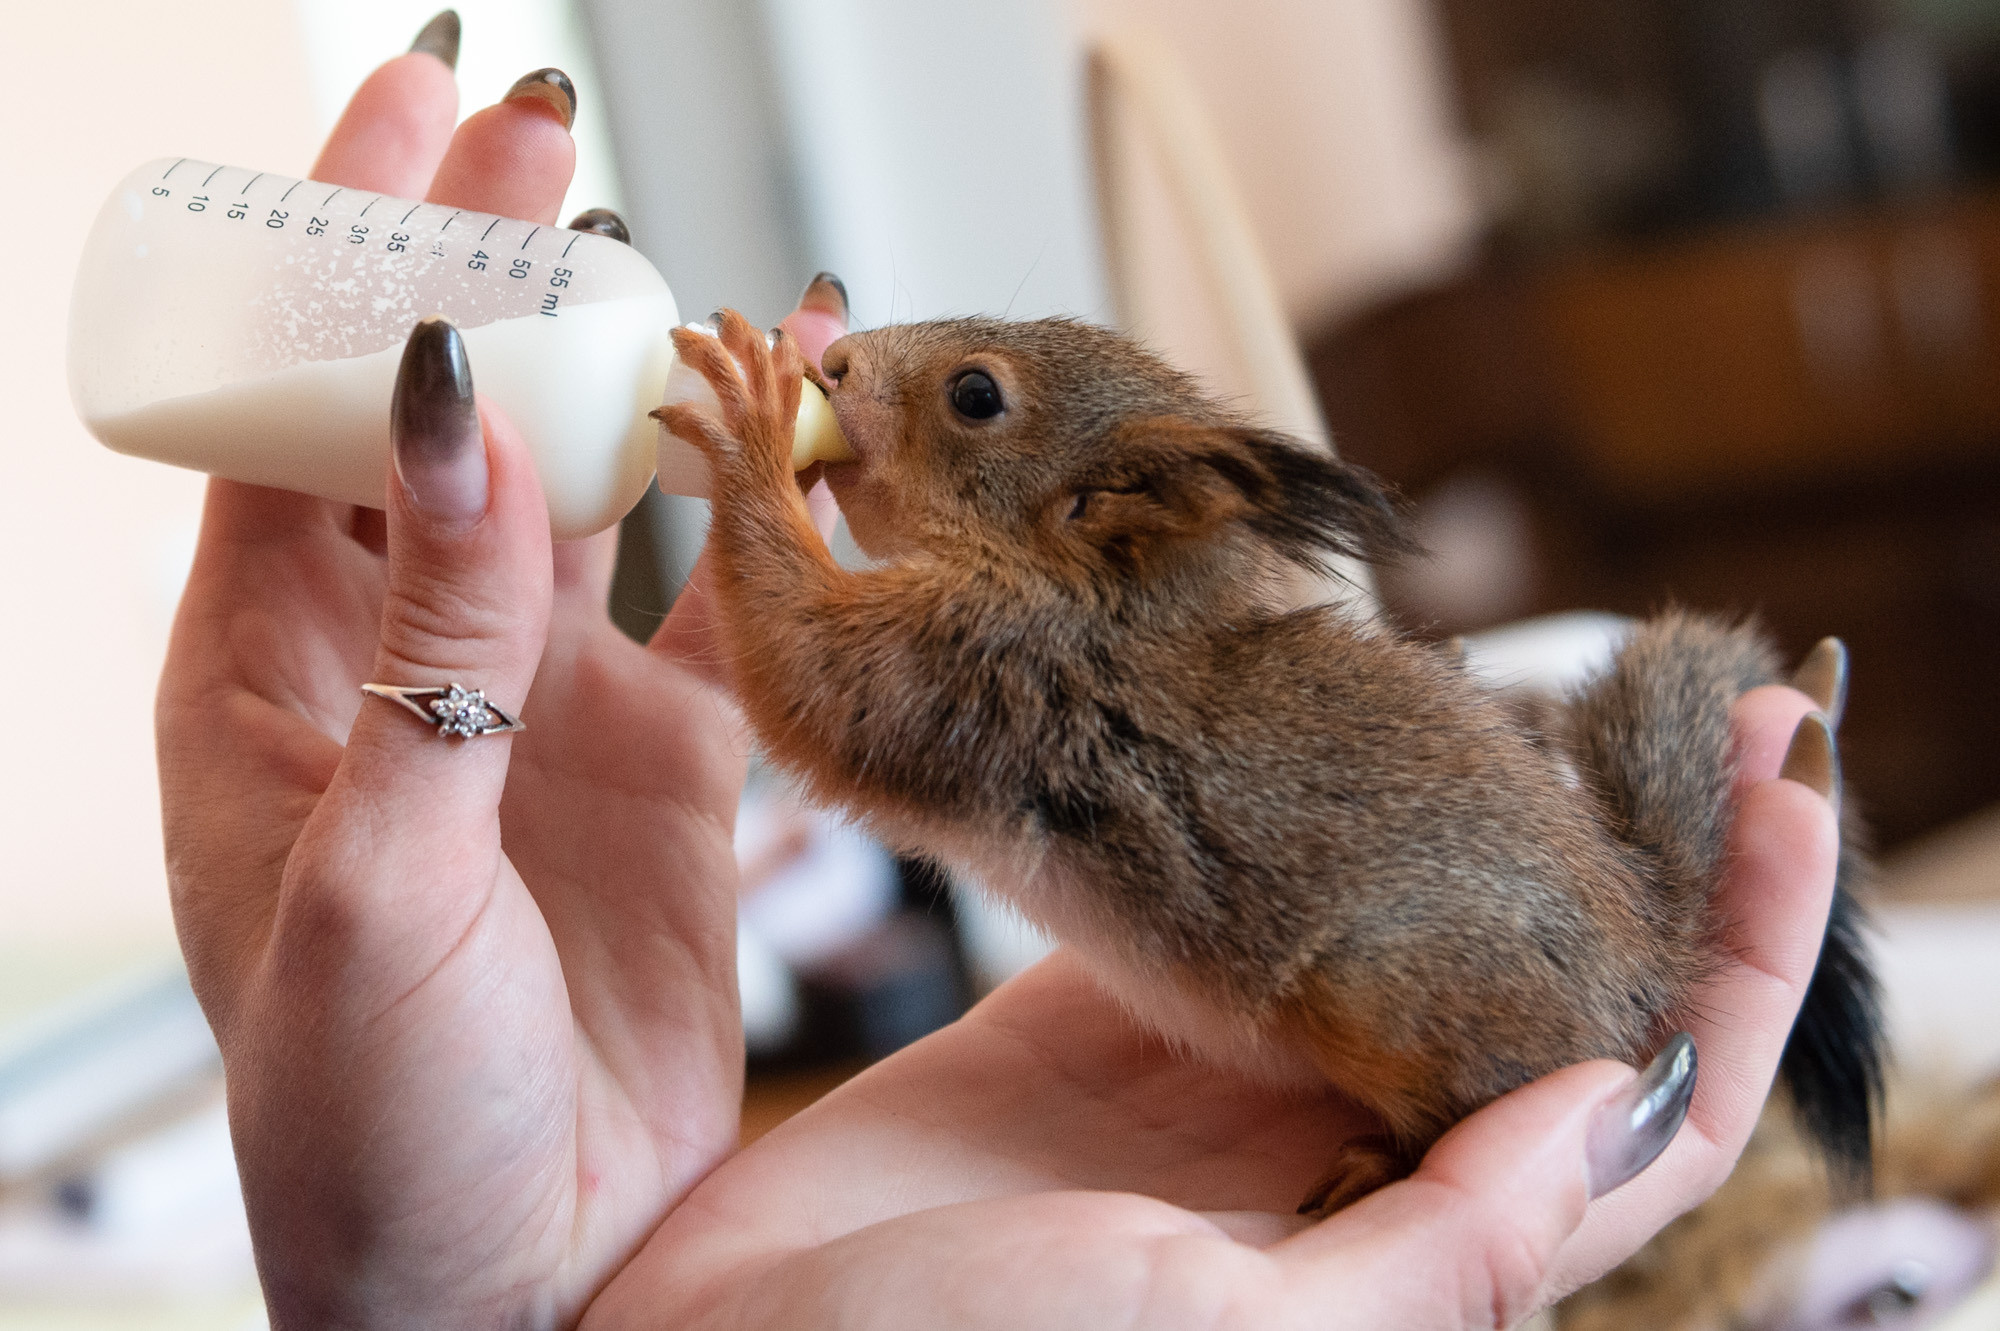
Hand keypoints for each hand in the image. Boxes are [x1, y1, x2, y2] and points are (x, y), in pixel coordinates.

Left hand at [156, 40, 844, 1327]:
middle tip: (545, 129)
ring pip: (589, 492)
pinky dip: (763, 508)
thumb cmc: (372, 1121)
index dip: (344, 256)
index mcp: (266, 680)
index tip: (407, 116)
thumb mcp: (376, 876)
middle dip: (489, 269)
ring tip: (676, 256)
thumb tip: (454, 401)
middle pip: (447, 419)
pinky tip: (800, 420)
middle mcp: (405, 670)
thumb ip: (427, 643)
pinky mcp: (669, 767)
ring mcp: (543, 711)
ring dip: (629, 376)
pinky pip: (721, 601)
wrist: (514, 1279)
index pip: (294, 412)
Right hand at [582, 689, 1839, 1329]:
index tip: (1797, 794)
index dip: (1744, 960)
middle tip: (1686, 693)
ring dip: (1459, 809)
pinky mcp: (1086, 1016)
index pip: (1640, 1111)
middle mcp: (1324, 1172)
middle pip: (1531, 991)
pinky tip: (1306, 711)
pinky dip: (1269, 799)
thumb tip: (1619, 1104)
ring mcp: (1205, 1086)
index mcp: (1399, 1261)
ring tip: (1517, 673)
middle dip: (1622, 853)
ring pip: (1381, 921)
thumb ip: (1442, 1257)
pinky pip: (1212, 889)